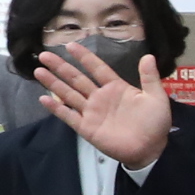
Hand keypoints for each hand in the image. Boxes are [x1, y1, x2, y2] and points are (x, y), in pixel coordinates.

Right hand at [36, 44, 171, 169]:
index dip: (84, 57)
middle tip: (45, 55)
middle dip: (61, 67)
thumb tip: (148, 55)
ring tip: (38, 71)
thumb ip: (149, 77)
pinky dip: (56, 108)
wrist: (151, 149)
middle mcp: (100, 97)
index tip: (70, 45)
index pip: (97, 68)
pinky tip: (44, 98)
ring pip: (69, 94)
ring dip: (53, 83)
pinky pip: (68, 116)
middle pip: (77, 78)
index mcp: (116, 88)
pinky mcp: (87, 127)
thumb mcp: (156, 97)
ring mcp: (92, 112)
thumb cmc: (155, 123)